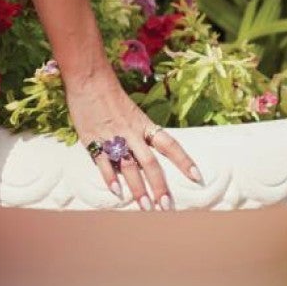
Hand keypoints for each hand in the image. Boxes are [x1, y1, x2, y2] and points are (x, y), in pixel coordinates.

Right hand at [66, 75, 202, 208]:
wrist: (89, 79)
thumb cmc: (110, 95)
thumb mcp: (132, 113)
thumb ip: (138, 135)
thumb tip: (143, 158)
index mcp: (144, 125)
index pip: (170, 145)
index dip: (184, 161)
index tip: (197, 177)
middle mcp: (132, 133)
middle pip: (150, 164)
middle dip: (160, 186)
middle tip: (166, 206)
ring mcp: (113, 138)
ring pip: (129, 168)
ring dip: (138, 189)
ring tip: (145, 206)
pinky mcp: (93, 140)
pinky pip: (103, 163)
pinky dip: (110, 178)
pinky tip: (117, 192)